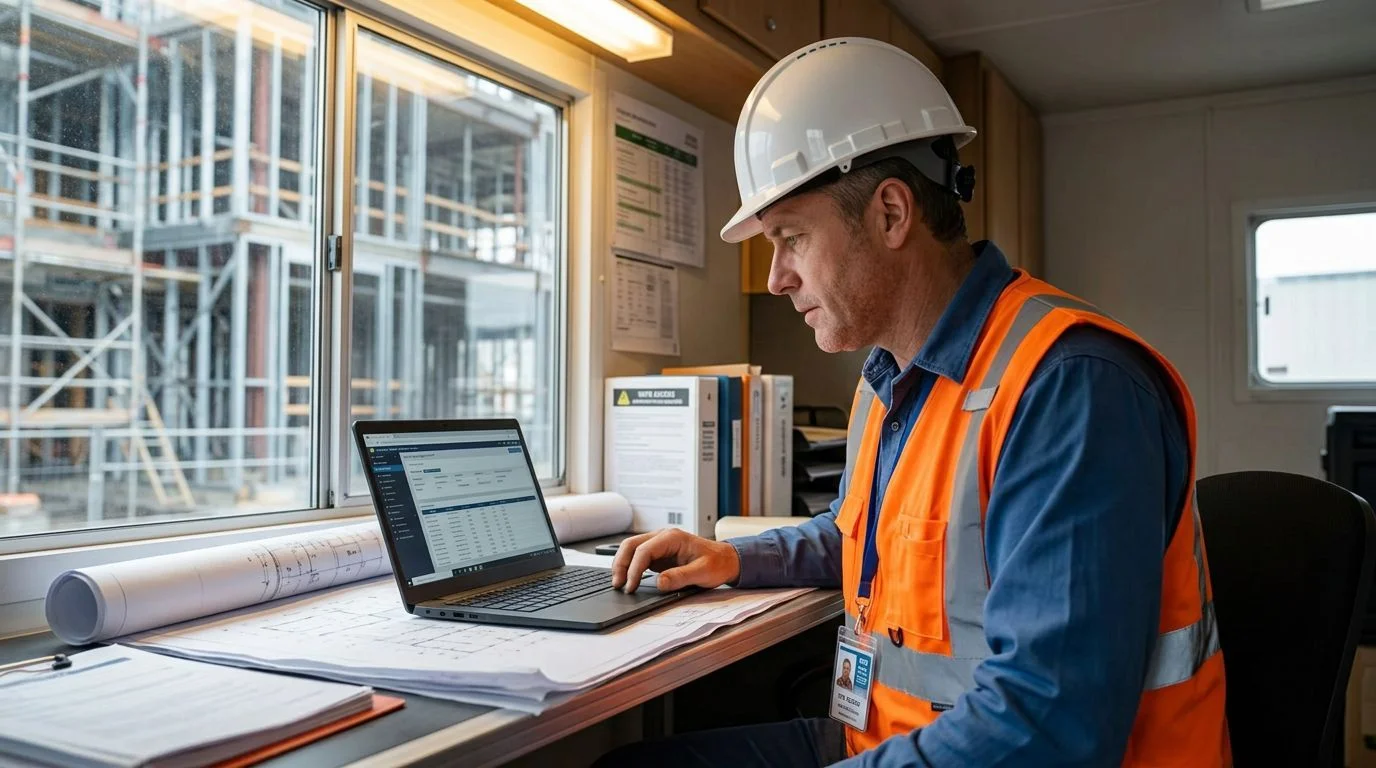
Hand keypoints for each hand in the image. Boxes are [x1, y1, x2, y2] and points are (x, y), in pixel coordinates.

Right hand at [610, 528, 740, 593]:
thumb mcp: (703, 572)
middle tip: (617, 584)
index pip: (644, 550)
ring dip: (622, 564)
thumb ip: (681, 577)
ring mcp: (659, 544)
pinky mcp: (658, 554)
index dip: (634, 569)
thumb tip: (659, 583)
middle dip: (621, 564)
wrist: (726, 560)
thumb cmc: (717, 563)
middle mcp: (663, 537)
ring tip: (618, 583)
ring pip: (631, 549)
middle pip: (631, 545)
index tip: (631, 586)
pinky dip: (629, 567)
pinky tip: (627, 579)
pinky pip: (638, 557)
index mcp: (672, 537)